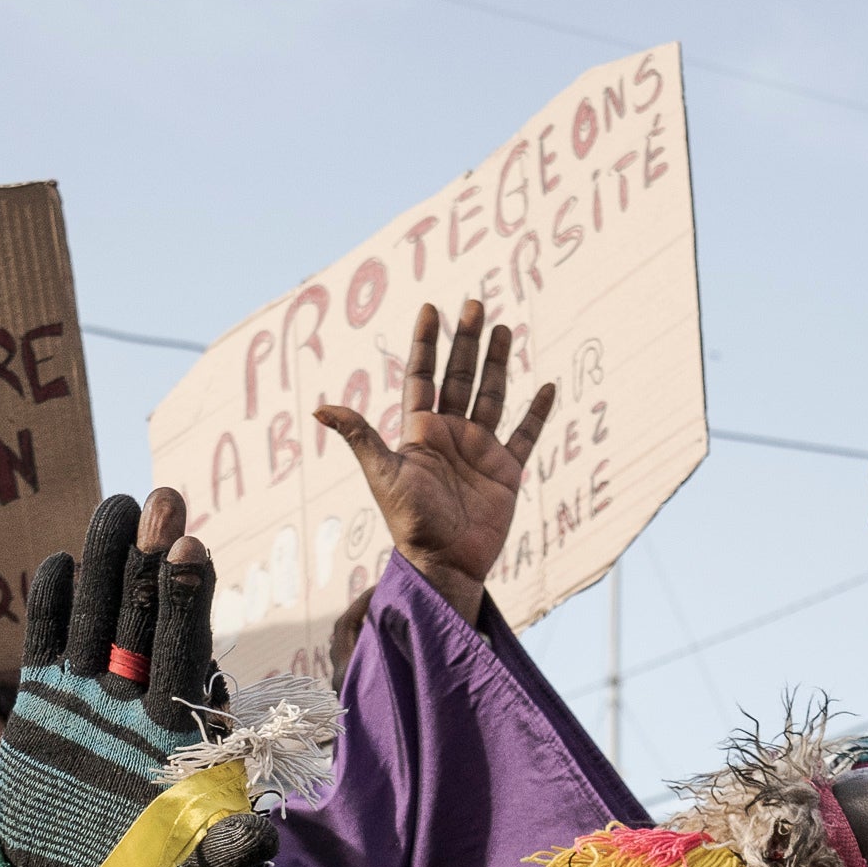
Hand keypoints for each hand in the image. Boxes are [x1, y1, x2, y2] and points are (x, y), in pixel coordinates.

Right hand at [0, 491, 278, 866]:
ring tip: (116, 506)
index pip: (185, 657)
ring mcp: (89, 700)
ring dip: (106, 563)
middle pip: (145, 620)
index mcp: (178, 737)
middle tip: (160, 498)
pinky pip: (45, 644)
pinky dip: (50, 607)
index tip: (192, 551)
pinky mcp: (44, 705)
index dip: (186, 605)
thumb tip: (263, 838)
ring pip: (98, 618)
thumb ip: (221, 858)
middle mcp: (136, 706)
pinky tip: (62, 563)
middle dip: (153, 560)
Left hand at [315, 301, 557, 622]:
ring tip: (503, 328)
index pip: (422, 376)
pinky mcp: (506, 472)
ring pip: (492, 396)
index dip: (427, 343)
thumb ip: (359, 436)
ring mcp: (480, 451)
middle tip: (474, 303)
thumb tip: (320, 408)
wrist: (444, 562)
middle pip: (459, 377)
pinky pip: (525, 435)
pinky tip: (547, 387)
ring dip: (498, 363)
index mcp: (420, 431)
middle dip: (466, 341)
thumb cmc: (409, 522)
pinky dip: (537, 413)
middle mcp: (450, 435)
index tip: (432, 308)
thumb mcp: (382, 474)